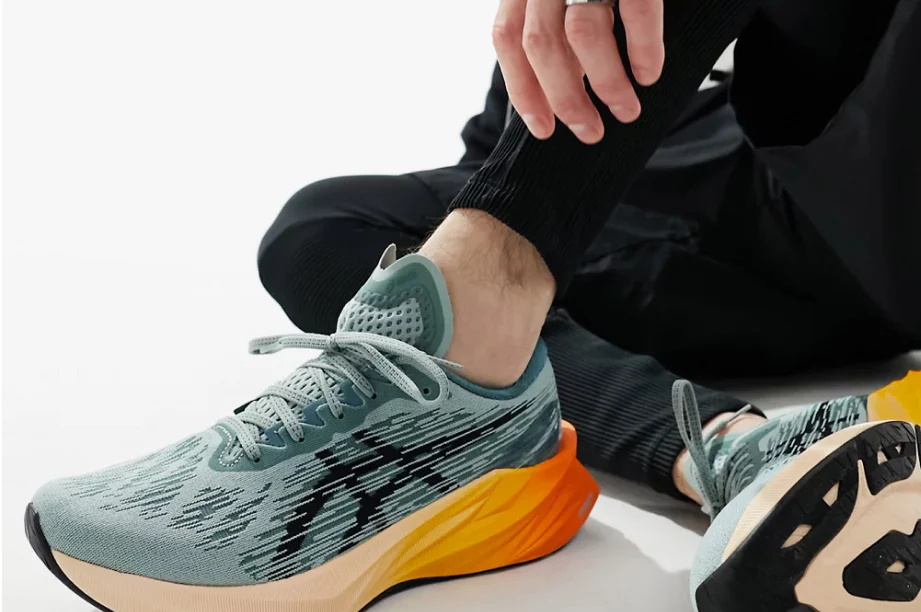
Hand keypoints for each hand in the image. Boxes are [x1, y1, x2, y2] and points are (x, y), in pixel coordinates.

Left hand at [493, 0, 663, 143]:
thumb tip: (562, 91)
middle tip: (590, 131)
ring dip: (605, 83)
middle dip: (565, 98)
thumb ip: (552, 23)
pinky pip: (635, 8)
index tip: (543, 129)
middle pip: (540, 45)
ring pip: (582, 32)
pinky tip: (650, 73)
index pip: (507, 38)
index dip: (522, 89)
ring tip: (626, 110)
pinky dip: (643, 47)